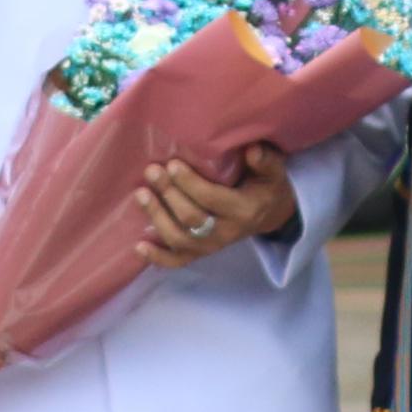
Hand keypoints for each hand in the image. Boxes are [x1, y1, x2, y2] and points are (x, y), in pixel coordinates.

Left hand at [134, 151, 297, 273]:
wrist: (270, 214)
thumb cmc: (266, 186)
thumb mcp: (273, 172)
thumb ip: (266, 161)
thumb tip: (253, 150)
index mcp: (244, 210)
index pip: (211, 199)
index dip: (189, 183)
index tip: (172, 164)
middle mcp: (227, 232)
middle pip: (191, 218)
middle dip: (168, 194)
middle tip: (152, 171)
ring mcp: (212, 246)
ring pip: (180, 239)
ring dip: (157, 217)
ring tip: (141, 194)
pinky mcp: (201, 253)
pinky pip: (178, 261)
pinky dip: (157, 257)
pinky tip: (138, 246)